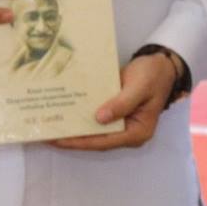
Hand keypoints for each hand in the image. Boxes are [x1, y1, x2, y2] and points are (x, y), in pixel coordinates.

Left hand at [51, 50, 180, 150]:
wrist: (160, 63)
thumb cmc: (153, 75)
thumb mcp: (139, 87)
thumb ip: (122, 103)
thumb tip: (99, 119)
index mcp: (136, 132)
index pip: (104, 141)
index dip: (80, 141)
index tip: (59, 140)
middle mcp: (127, 132)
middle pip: (95, 139)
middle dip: (71, 138)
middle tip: (45, 135)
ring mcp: (120, 123)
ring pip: (93, 130)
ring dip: (73, 128)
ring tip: (49, 125)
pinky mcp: (113, 113)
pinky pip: (94, 118)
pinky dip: (79, 116)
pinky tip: (63, 112)